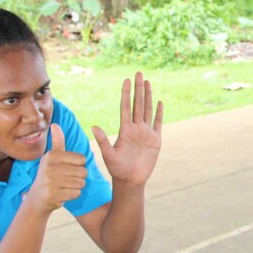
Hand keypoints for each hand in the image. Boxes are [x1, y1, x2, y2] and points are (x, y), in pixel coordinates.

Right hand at [29, 124, 87, 212]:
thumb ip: (57, 142)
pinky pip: (77, 193)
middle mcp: (50, 167)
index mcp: (51, 155)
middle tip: (65, 179)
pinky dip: (73, 195)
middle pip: (84, 171)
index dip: (78, 165)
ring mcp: (51, 181)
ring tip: (64, 186)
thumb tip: (55, 124)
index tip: (66, 169)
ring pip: (81, 183)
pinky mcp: (55, 194)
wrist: (37, 198)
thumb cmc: (49, 175)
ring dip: (76, 186)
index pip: (82, 159)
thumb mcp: (52, 158)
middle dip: (79, 177)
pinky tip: (63, 193)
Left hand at [92, 72, 162, 186]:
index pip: (126, 107)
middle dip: (138, 88)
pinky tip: (159, 102)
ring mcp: (146, 133)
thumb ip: (103, 140)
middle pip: (137, 104)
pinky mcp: (155, 140)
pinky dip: (159, 113)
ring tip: (148, 82)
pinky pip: (158, 123)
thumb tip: (93, 127)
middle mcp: (135, 128)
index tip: (126, 80)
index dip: (126, 93)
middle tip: (139, 73)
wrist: (130, 180)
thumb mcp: (108, 154)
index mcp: (124, 129)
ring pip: (147, 110)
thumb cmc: (117, 169)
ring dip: (148, 96)